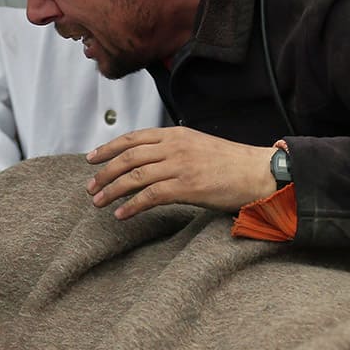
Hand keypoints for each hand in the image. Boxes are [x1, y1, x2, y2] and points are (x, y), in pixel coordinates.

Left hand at [85, 127, 276, 219]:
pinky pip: (150, 196)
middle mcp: (175, 146)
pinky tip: (121, 215)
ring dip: (112, 190)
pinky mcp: (187, 187)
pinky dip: (131, 206)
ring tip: (98, 202)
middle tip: (90, 186)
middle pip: (128, 157)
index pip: (133, 138)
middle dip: (105, 172)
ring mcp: (180, 166)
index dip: (109, 148)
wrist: (259, 172)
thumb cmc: (231, 163)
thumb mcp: (198, 144)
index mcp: (176, 134)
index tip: (92, 158)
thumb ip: (174, 147)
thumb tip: (150, 157)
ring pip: (135, 176)